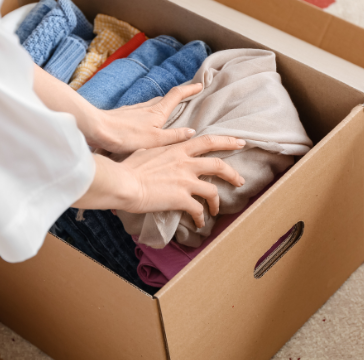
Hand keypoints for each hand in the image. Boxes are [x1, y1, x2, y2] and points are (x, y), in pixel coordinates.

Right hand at [74, 135, 245, 226]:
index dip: (226, 141)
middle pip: (219, 164)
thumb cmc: (128, 168)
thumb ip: (158, 151)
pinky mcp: (181, 198)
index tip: (239, 142)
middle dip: (233, 173)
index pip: (208, 141)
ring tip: (217, 209)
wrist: (123, 182)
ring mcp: (185, 181)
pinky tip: (200, 223)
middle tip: (241, 180)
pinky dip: (201, 218)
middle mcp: (186, 163)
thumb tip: (153, 151)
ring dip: (217, 201)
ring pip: (213, 190)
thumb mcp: (147, 151)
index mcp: (178, 149)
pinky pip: (198, 210)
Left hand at [89, 83, 202, 153]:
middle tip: (187, 96)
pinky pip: (141, 111)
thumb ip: (175, 136)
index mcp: (158, 112)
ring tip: (168, 110)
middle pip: (165, 98)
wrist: (97, 129)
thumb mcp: (156, 140)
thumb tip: (192, 132)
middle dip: (178, 96)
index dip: (190, 89)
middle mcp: (146, 107)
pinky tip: (144, 121)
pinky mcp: (123, 115)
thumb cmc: (126, 136)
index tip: (200, 85)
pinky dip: (148, 113)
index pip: (177, 95)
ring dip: (162, 104)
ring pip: (152, 104)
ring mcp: (133, 110)